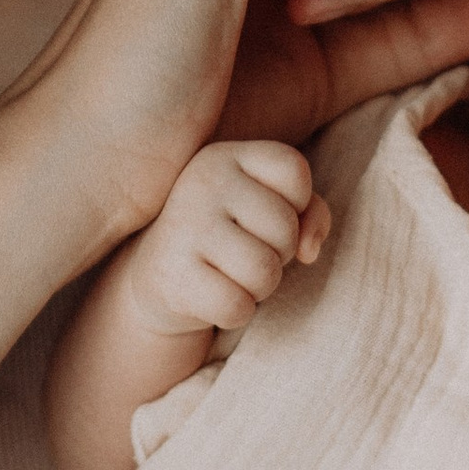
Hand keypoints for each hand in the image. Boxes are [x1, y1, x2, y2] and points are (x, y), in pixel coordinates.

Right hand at [127, 140, 329, 338]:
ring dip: (260, 287)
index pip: (294, 170)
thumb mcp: (271, 210)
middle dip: (278, 254)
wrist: (158, 277)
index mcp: (226, 156)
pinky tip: (213, 298)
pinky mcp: (171, 273)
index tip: (266, 217)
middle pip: (284, 229)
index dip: (298, 205)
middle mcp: (201, 181)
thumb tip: (308, 250)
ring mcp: (183, 225)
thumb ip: (310, 213)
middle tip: (245, 254)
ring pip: (264, 271)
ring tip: (232, 275)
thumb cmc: (229, 238)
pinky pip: (237, 306)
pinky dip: (236, 313)